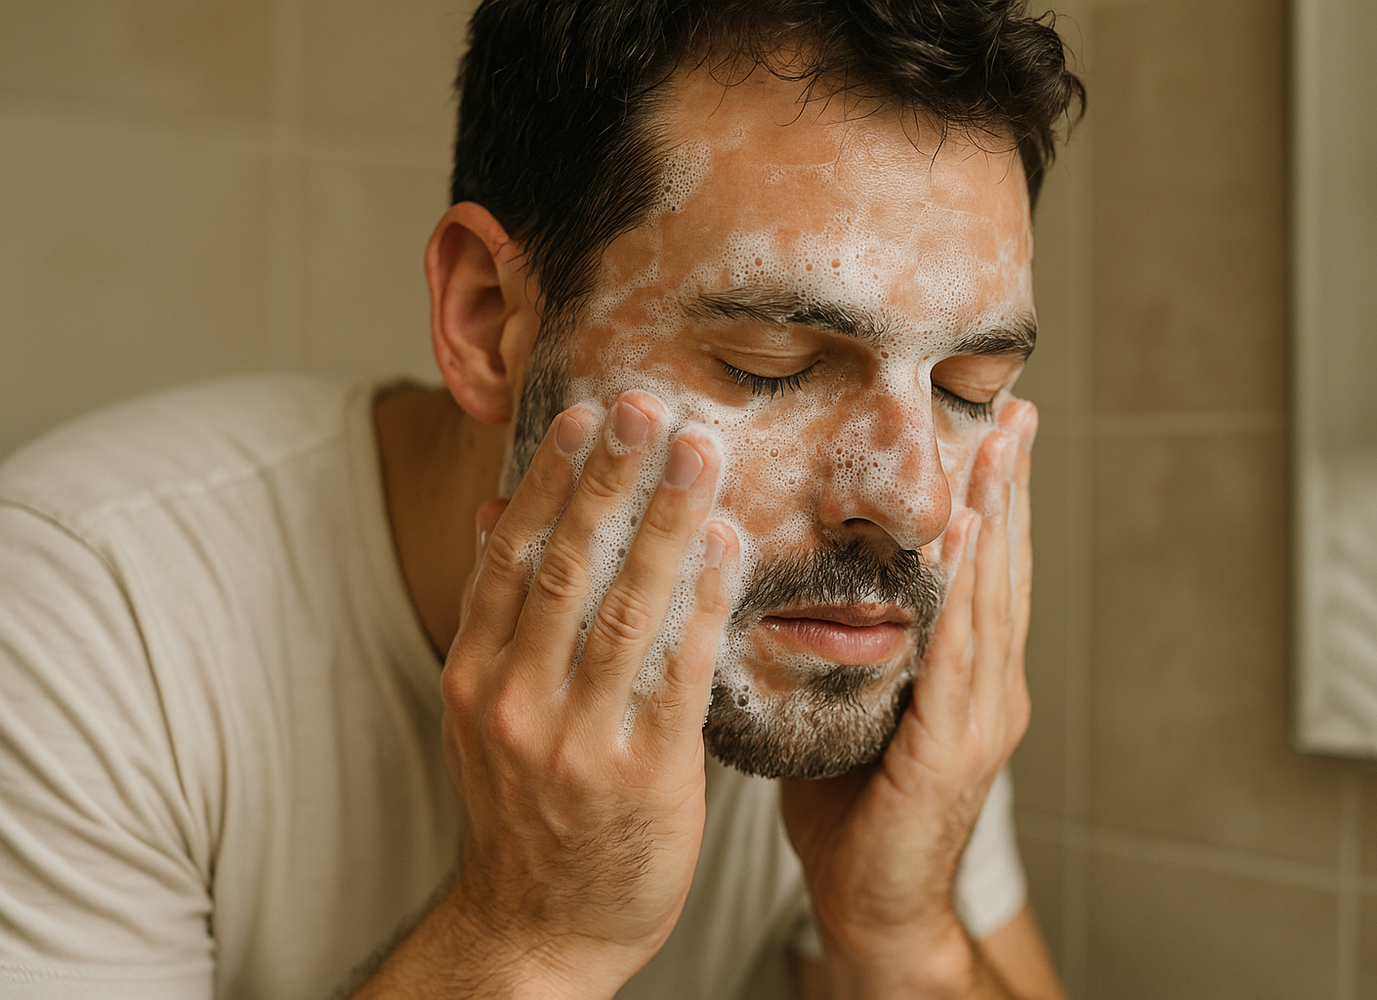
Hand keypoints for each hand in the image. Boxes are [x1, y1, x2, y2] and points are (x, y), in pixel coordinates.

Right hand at [437, 391, 737, 996]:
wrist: (539, 929)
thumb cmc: (527, 810)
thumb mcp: (488, 715)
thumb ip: (502, 619)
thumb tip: (499, 512)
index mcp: (474, 677)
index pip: (509, 556)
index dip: (548, 479)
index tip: (584, 413)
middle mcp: (513, 701)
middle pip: (565, 564)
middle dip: (610, 477)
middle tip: (649, 404)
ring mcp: (573, 740)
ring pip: (624, 606)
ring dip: (666, 519)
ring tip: (702, 452)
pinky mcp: (640, 775)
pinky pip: (677, 671)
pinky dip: (703, 601)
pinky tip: (730, 545)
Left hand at [780, 398, 1036, 992]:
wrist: (872, 912)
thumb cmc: (853, 818)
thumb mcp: (854, 717)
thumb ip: (853, 659)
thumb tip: (806, 597)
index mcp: (968, 683)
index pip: (984, 577)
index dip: (993, 506)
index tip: (992, 436)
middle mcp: (990, 690)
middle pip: (1004, 571)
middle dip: (1011, 490)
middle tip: (1016, 413)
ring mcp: (982, 717)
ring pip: (994, 597)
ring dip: (1000, 517)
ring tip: (1001, 447)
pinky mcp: (956, 746)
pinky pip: (961, 650)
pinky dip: (970, 587)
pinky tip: (969, 533)